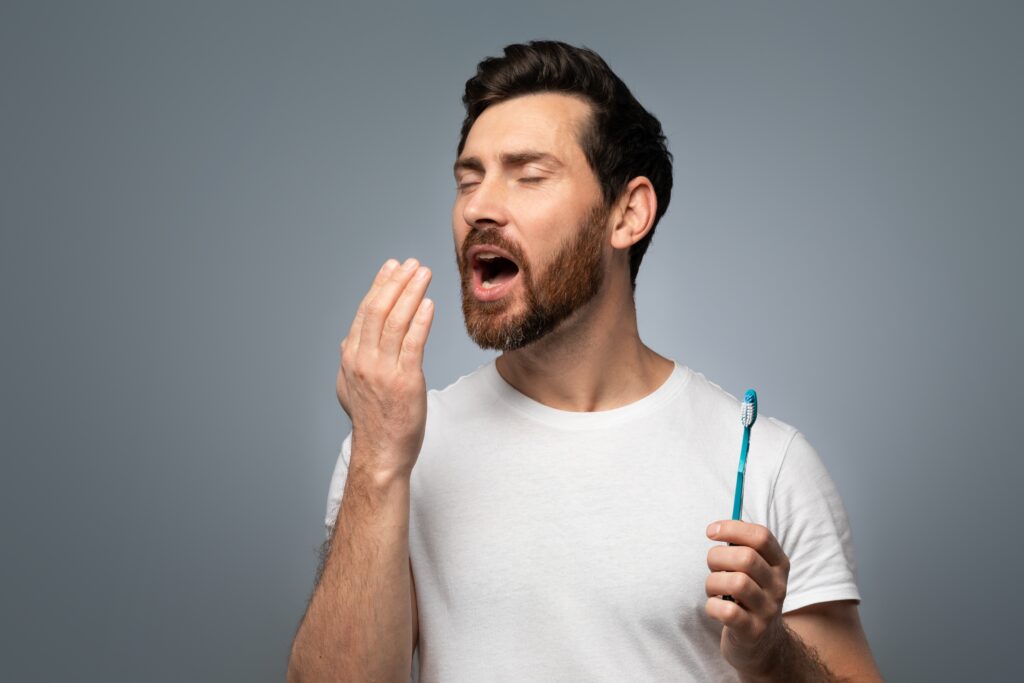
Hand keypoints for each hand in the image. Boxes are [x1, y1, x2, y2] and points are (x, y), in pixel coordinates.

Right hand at [336, 257, 433, 477]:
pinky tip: (429, 303)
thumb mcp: (350, 387)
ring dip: (410, 292)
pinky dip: (420, 320)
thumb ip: (350, 361)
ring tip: (424, 273)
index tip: (393, 266)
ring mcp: (382, 371)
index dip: (380, 285)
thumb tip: (347, 341)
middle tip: (412, 263)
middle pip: (378, 310)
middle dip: (396, 281)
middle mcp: (362, 360)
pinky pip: (412, 343)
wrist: (381, 453)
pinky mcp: (404, 381)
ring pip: (395, 321)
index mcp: (350, 357)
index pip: (365, 311)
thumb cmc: (372, 421)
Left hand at [705, 520, 790, 678]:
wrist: (763, 644)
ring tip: (713, 589)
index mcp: (779, 564)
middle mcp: (778, 586)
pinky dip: (712, 606)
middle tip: (712, 566)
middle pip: (746, 558)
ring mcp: (768, 610)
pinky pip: (728, 611)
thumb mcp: (755, 571)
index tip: (711, 532)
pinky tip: (714, 606)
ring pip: (736, 583)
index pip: (761, 536)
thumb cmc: (749, 597)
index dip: (732, 528)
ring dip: (713, 582)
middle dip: (717, 557)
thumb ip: (741, 548)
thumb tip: (717, 529)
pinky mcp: (753, 631)